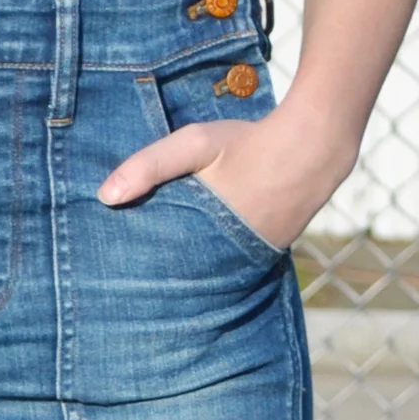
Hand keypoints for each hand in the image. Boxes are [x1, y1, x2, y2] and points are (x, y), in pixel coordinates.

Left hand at [97, 105, 354, 251]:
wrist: (314, 148)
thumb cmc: (249, 144)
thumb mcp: (194, 145)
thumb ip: (149, 167)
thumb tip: (104, 197)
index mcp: (205, 239)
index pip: (161, 267)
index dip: (138, 268)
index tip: (111, 271)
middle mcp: (229, 257)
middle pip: (184, 274)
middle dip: (160, 271)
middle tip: (129, 274)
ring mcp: (252, 258)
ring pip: (209, 268)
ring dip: (189, 264)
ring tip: (160, 264)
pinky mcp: (268, 250)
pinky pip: (233, 259)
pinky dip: (216, 253)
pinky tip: (201, 246)